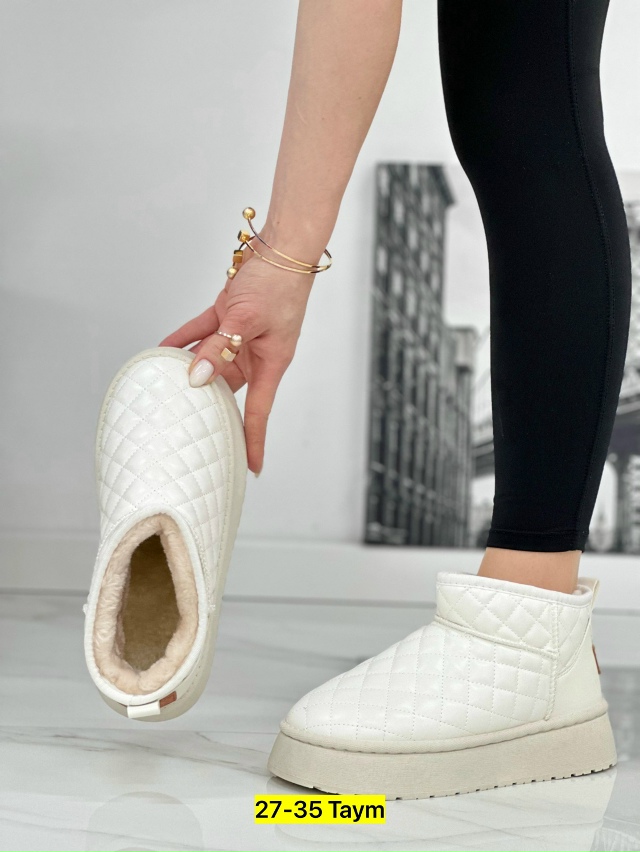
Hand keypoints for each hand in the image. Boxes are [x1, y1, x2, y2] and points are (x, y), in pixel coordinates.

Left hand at [159, 249, 315, 474]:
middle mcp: (256, 354)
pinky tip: (163, 349)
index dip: (254, 441)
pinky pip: (201, 334)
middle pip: (228, 390)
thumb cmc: (278, 284)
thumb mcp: (245, 320)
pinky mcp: (228, 316)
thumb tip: (195, 378)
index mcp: (271, 362)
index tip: (251, 468)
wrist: (282, 248)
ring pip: (210, 360)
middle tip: (189, 428)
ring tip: (166, 389)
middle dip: (209, 406)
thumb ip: (218, 349)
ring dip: (190, 369)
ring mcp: (241, 336)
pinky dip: (183, 340)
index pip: (259, 412)